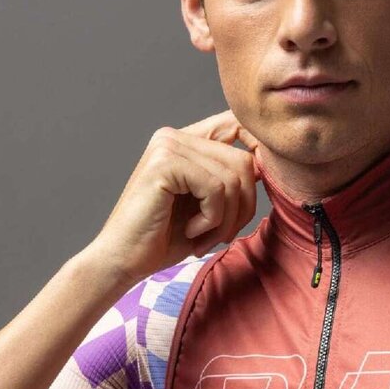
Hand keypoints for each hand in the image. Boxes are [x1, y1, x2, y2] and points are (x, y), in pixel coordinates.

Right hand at [86, 109, 260, 285]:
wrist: (123, 262)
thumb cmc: (164, 238)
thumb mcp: (208, 206)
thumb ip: (231, 180)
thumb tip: (266, 164)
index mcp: (184, 141)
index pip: (238, 126)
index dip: (260, 152)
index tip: (261, 188)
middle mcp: (174, 136)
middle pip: (243, 160)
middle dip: (243, 206)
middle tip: (221, 235)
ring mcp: (168, 146)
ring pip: (233, 178)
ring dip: (226, 218)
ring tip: (203, 236)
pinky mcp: (164, 163)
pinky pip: (216, 189)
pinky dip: (212, 219)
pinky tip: (191, 231)